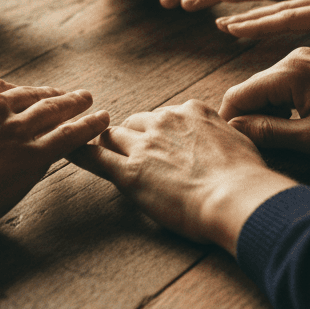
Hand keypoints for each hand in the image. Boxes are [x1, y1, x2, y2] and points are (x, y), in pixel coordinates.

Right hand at [0, 78, 109, 237]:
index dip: (12, 91)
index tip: (21, 93)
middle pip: (28, 95)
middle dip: (48, 93)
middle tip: (64, 94)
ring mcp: (16, 129)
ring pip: (52, 109)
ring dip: (74, 102)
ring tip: (89, 99)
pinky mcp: (34, 155)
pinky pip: (69, 135)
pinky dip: (88, 125)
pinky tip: (102, 120)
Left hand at [72, 101, 294, 255]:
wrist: (237, 196)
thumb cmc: (247, 178)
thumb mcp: (241, 143)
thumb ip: (223, 135)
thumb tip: (228, 139)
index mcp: (191, 111)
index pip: (166, 117)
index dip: (163, 134)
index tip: (165, 146)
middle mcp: (164, 121)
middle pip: (136, 123)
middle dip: (134, 139)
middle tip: (138, 158)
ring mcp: (144, 146)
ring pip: (114, 137)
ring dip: (112, 147)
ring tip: (108, 159)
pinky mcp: (129, 173)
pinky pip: (94, 158)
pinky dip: (77, 153)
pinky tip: (63, 150)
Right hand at [217, 0, 309, 71]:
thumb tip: (279, 87)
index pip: (284, 17)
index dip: (254, 26)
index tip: (226, 30)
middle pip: (279, 6)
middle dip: (247, 16)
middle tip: (217, 25)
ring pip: (287, 1)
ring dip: (257, 10)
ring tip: (229, 20)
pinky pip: (298, 2)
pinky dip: (275, 9)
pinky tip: (260, 15)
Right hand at [218, 47, 309, 157]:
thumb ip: (268, 132)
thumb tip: (234, 129)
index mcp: (291, 71)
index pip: (238, 94)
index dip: (231, 123)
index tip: (237, 148)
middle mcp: (295, 55)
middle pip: (250, 87)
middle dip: (249, 117)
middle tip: (265, 147)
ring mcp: (307, 54)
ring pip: (266, 84)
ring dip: (266, 110)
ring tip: (286, 136)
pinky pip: (284, 79)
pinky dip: (282, 100)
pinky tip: (300, 119)